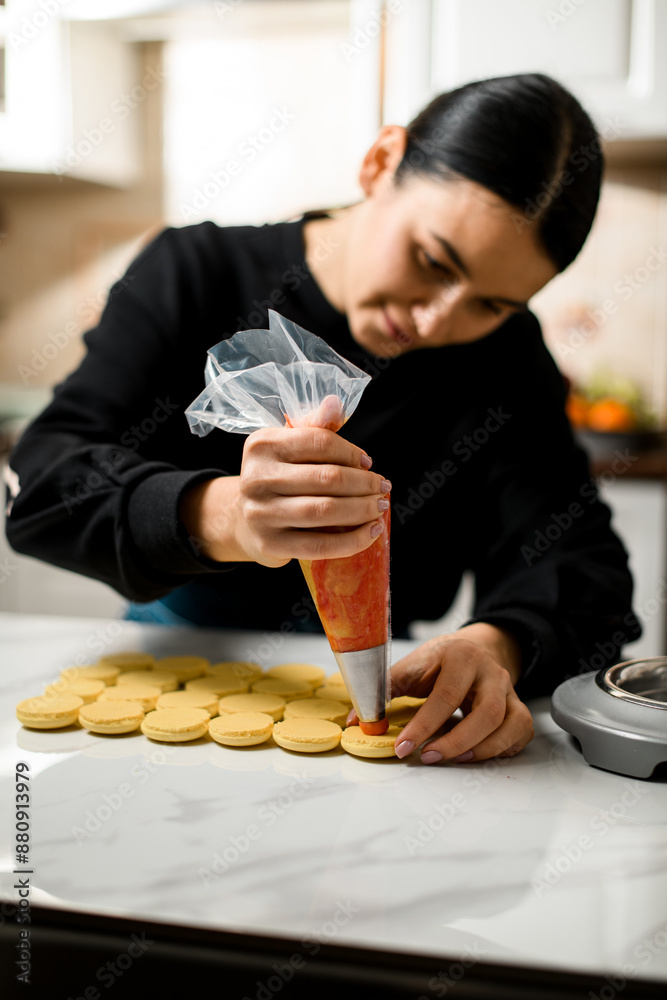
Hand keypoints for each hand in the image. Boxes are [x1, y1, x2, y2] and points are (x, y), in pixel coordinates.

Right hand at [179, 425, 390, 565]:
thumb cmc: (277, 478)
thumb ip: (315, 427)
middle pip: (327, 478)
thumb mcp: (289, 447)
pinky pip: (321, 544)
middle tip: (383, 487)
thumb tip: (335, 403)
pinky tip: (371, 532)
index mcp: (262, 445)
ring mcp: (261, 514)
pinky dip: (353, 540)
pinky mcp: (270, 544)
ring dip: (363, 509)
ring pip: (326, 511)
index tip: (368, 463)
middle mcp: (256, 478)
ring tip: (380, 507)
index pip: (319, 443)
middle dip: (364, 484)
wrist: (244, 520)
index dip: (351, 452)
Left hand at [348, 623, 533, 763]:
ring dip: (480, 750)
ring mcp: (509, 691)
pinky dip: (501, 749)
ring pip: (508, 725)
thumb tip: (359, 720)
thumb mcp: (412, 666)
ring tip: (449, 758)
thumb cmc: (440, 661)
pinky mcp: (518, 707)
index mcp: (462, 657)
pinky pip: (520, 733)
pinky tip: (476, 753)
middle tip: (426, 757)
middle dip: (455, 742)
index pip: (445, 696)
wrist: (475, 648)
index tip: (402, 747)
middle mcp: (491, 673)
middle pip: (485, 714)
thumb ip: (385, 689)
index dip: (424, 726)